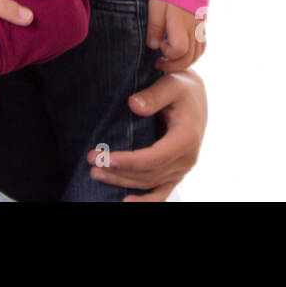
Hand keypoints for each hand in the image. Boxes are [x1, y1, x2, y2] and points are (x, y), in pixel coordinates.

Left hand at [86, 69, 206, 201]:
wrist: (194, 96)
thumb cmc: (181, 88)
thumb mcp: (171, 83)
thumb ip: (154, 95)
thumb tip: (134, 106)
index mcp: (186, 137)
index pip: (154, 157)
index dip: (128, 161)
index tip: (104, 157)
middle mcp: (187, 158)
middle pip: (148, 173)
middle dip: (117, 169)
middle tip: (91, 160)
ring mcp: (182, 168)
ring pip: (149, 182)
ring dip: (122, 181)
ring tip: (96, 173)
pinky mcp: (175, 172)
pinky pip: (161, 192)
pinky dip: (145, 201)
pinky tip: (127, 203)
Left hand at [146, 0, 205, 69]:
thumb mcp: (155, 6)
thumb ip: (154, 27)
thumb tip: (153, 46)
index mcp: (181, 23)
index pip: (179, 50)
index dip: (167, 54)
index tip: (158, 45)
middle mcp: (194, 29)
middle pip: (189, 58)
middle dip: (173, 65)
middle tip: (158, 63)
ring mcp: (200, 28)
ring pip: (197, 55)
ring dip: (183, 62)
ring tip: (168, 61)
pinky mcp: (202, 26)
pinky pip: (201, 48)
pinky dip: (192, 55)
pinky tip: (180, 53)